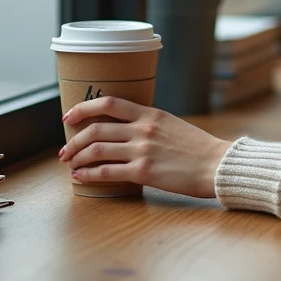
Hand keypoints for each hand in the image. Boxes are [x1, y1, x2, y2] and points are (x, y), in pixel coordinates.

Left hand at [59, 96, 232, 197]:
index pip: (108, 102)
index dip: (83, 108)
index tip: (68, 116)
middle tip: (64, 150)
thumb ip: (148, 124)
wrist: (216, 164)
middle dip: (73, 140)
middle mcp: (143, 128)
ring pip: (96, 150)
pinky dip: (88, 174)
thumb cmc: (197, 147)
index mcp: (150, 113)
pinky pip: (106, 172)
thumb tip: (126, 129)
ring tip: (70, 165)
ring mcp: (142, 150)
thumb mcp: (172, 124)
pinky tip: (80, 177)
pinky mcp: (143, 171)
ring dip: (77, 158)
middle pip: (95, 129)